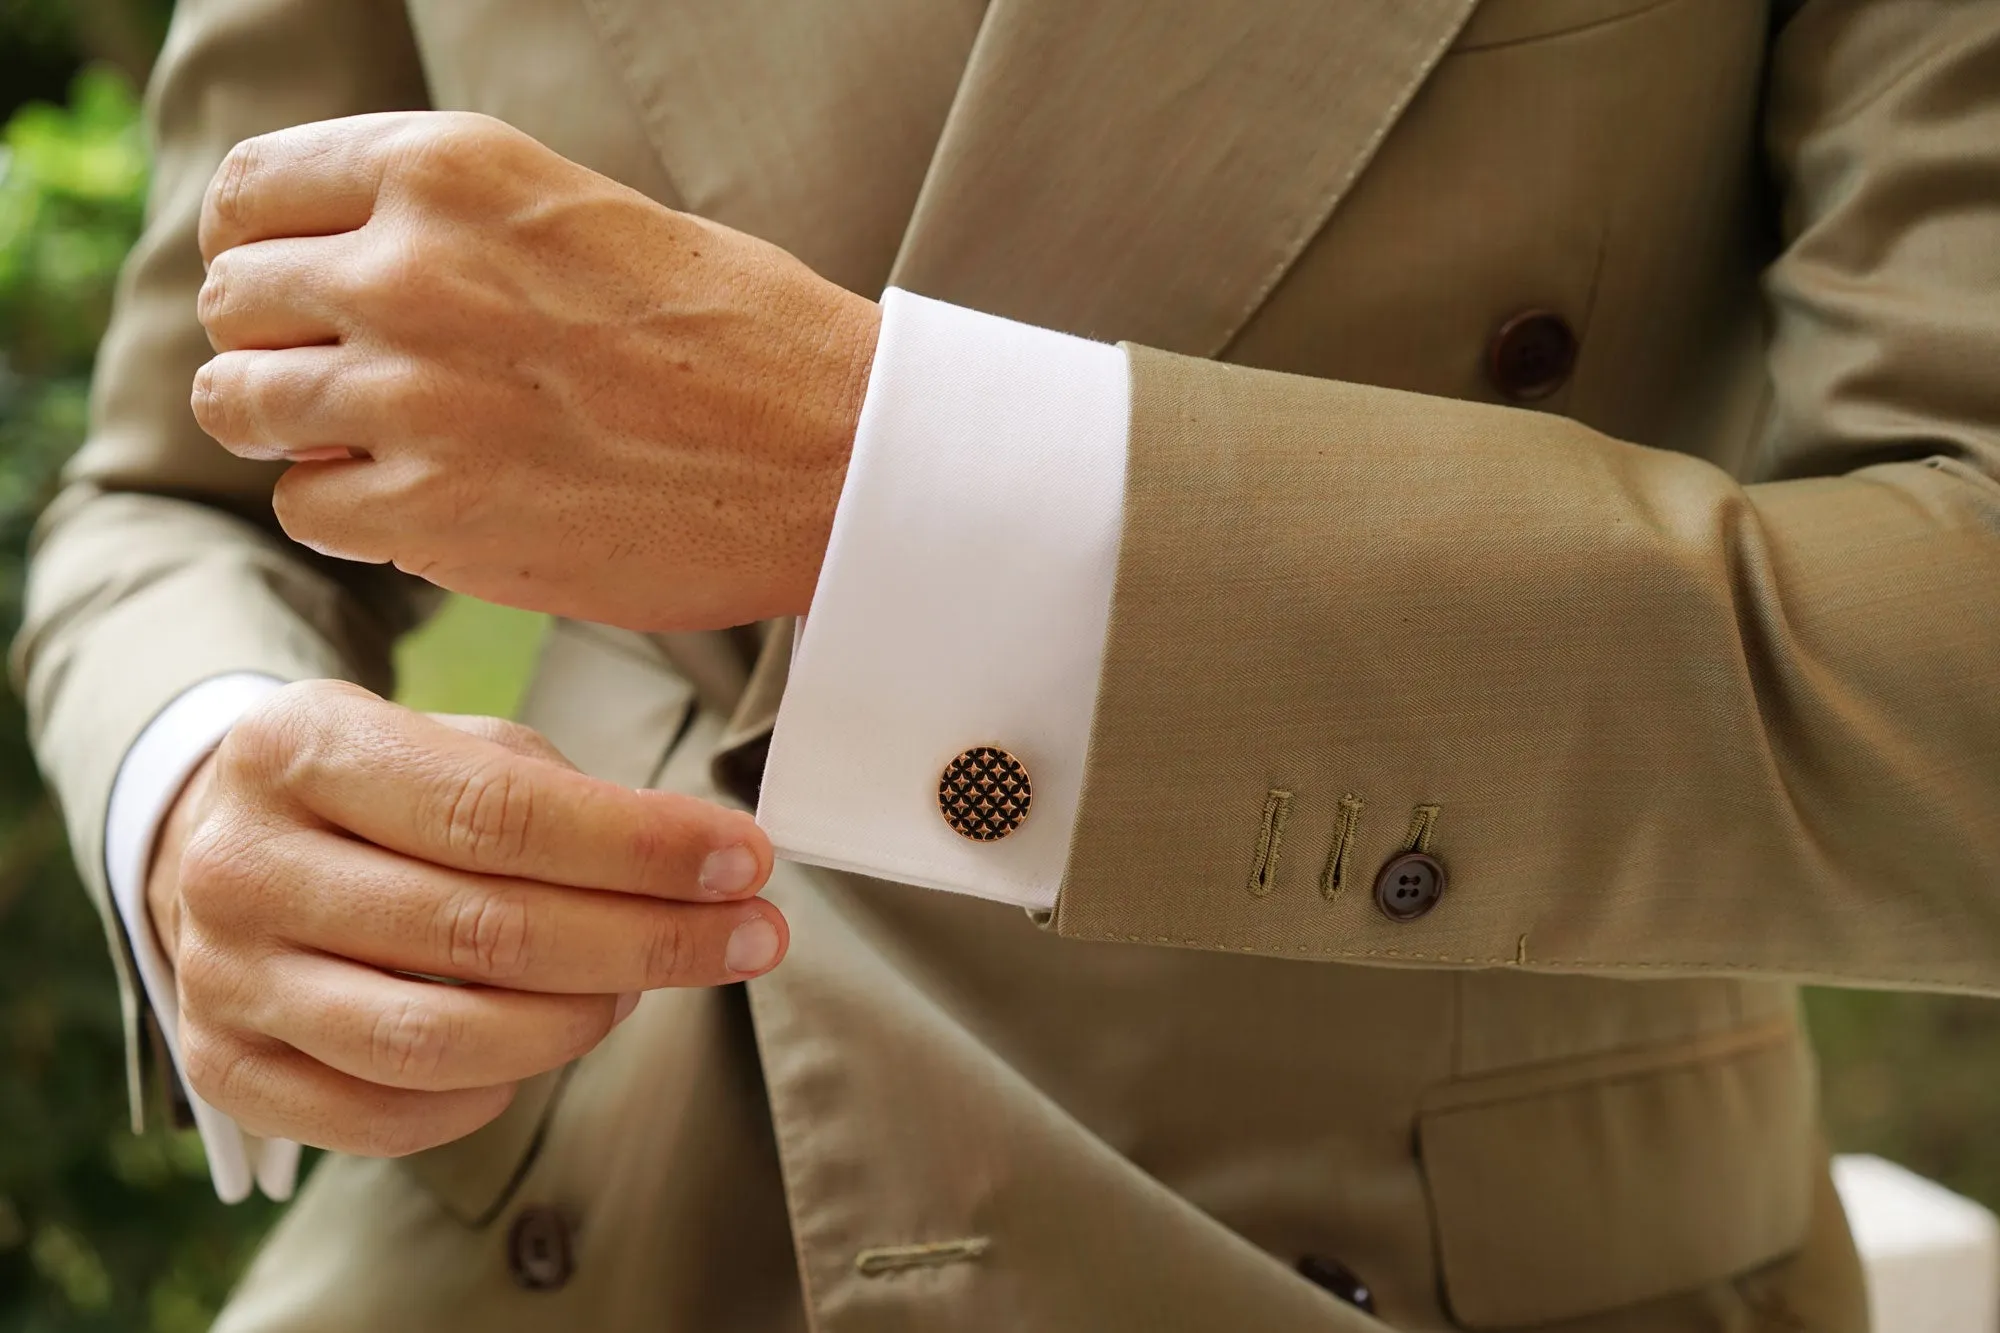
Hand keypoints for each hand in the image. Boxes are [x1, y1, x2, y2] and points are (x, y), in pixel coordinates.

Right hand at [144, 680, 786, 1157]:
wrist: (218, 846)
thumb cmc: (376, 791)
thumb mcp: (448, 739)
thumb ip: (555, 791)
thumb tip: (698, 862)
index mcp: (301, 746)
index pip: (498, 812)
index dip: (639, 846)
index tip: (745, 860)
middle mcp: (245, 865)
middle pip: (485, 930)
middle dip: (650, 938)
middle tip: (752, 935)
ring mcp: (227, 977)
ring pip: (442, 1038)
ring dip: (580, 1020)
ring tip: (642, 984)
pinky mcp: (228, 1069)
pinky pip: (393, 1115)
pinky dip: (495, 1089)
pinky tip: (544, 1040)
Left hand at [190, 111, 880, 630]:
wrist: (833, 455)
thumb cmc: (738, 335)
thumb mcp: (581, 213)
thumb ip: (448, 224)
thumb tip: (337, 265)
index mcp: (449, 168)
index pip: (252, 192)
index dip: (259, 248)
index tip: (294, 290)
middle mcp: (410, 268)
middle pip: (235, 301)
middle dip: (275, 341)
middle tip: (346, 378)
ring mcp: (412, 395)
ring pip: (241, 405)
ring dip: (292, 429)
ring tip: (371, 442)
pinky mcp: (433, 512)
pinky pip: (304, 507)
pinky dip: (346, 510)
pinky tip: (423, 500)